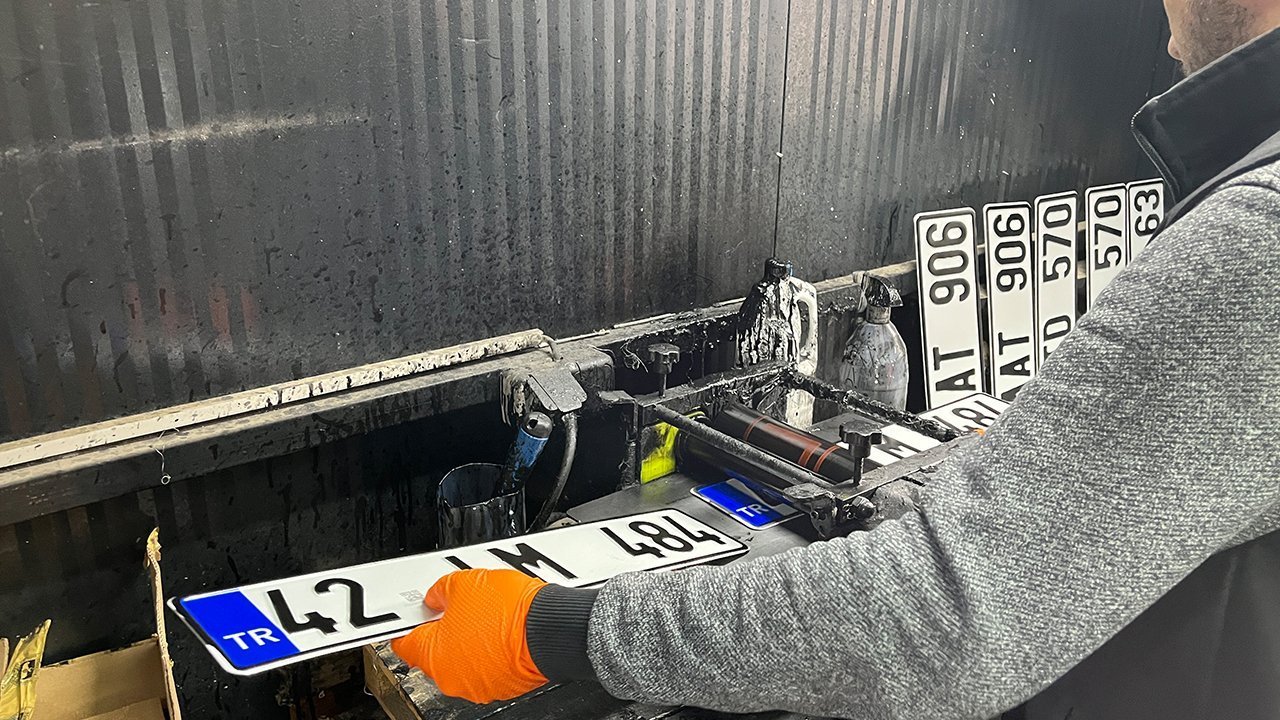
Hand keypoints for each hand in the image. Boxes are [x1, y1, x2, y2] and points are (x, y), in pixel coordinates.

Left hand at [390, 569, 548, 702]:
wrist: (549, 628)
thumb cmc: (509, 611)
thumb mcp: (463, 583)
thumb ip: (439, 591)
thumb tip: (436, 596)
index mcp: (432, 655)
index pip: (404, 640)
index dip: (409, 620)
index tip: (415, 611)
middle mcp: (451, 678)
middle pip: (434, 652)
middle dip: (443, 628)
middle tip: (457, 605)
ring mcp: (478, 686)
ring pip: (462, 660)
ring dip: (467, 640)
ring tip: (486, 615)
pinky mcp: (503, 686)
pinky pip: (487, 666)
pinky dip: (490, 651)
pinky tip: (501, 629)